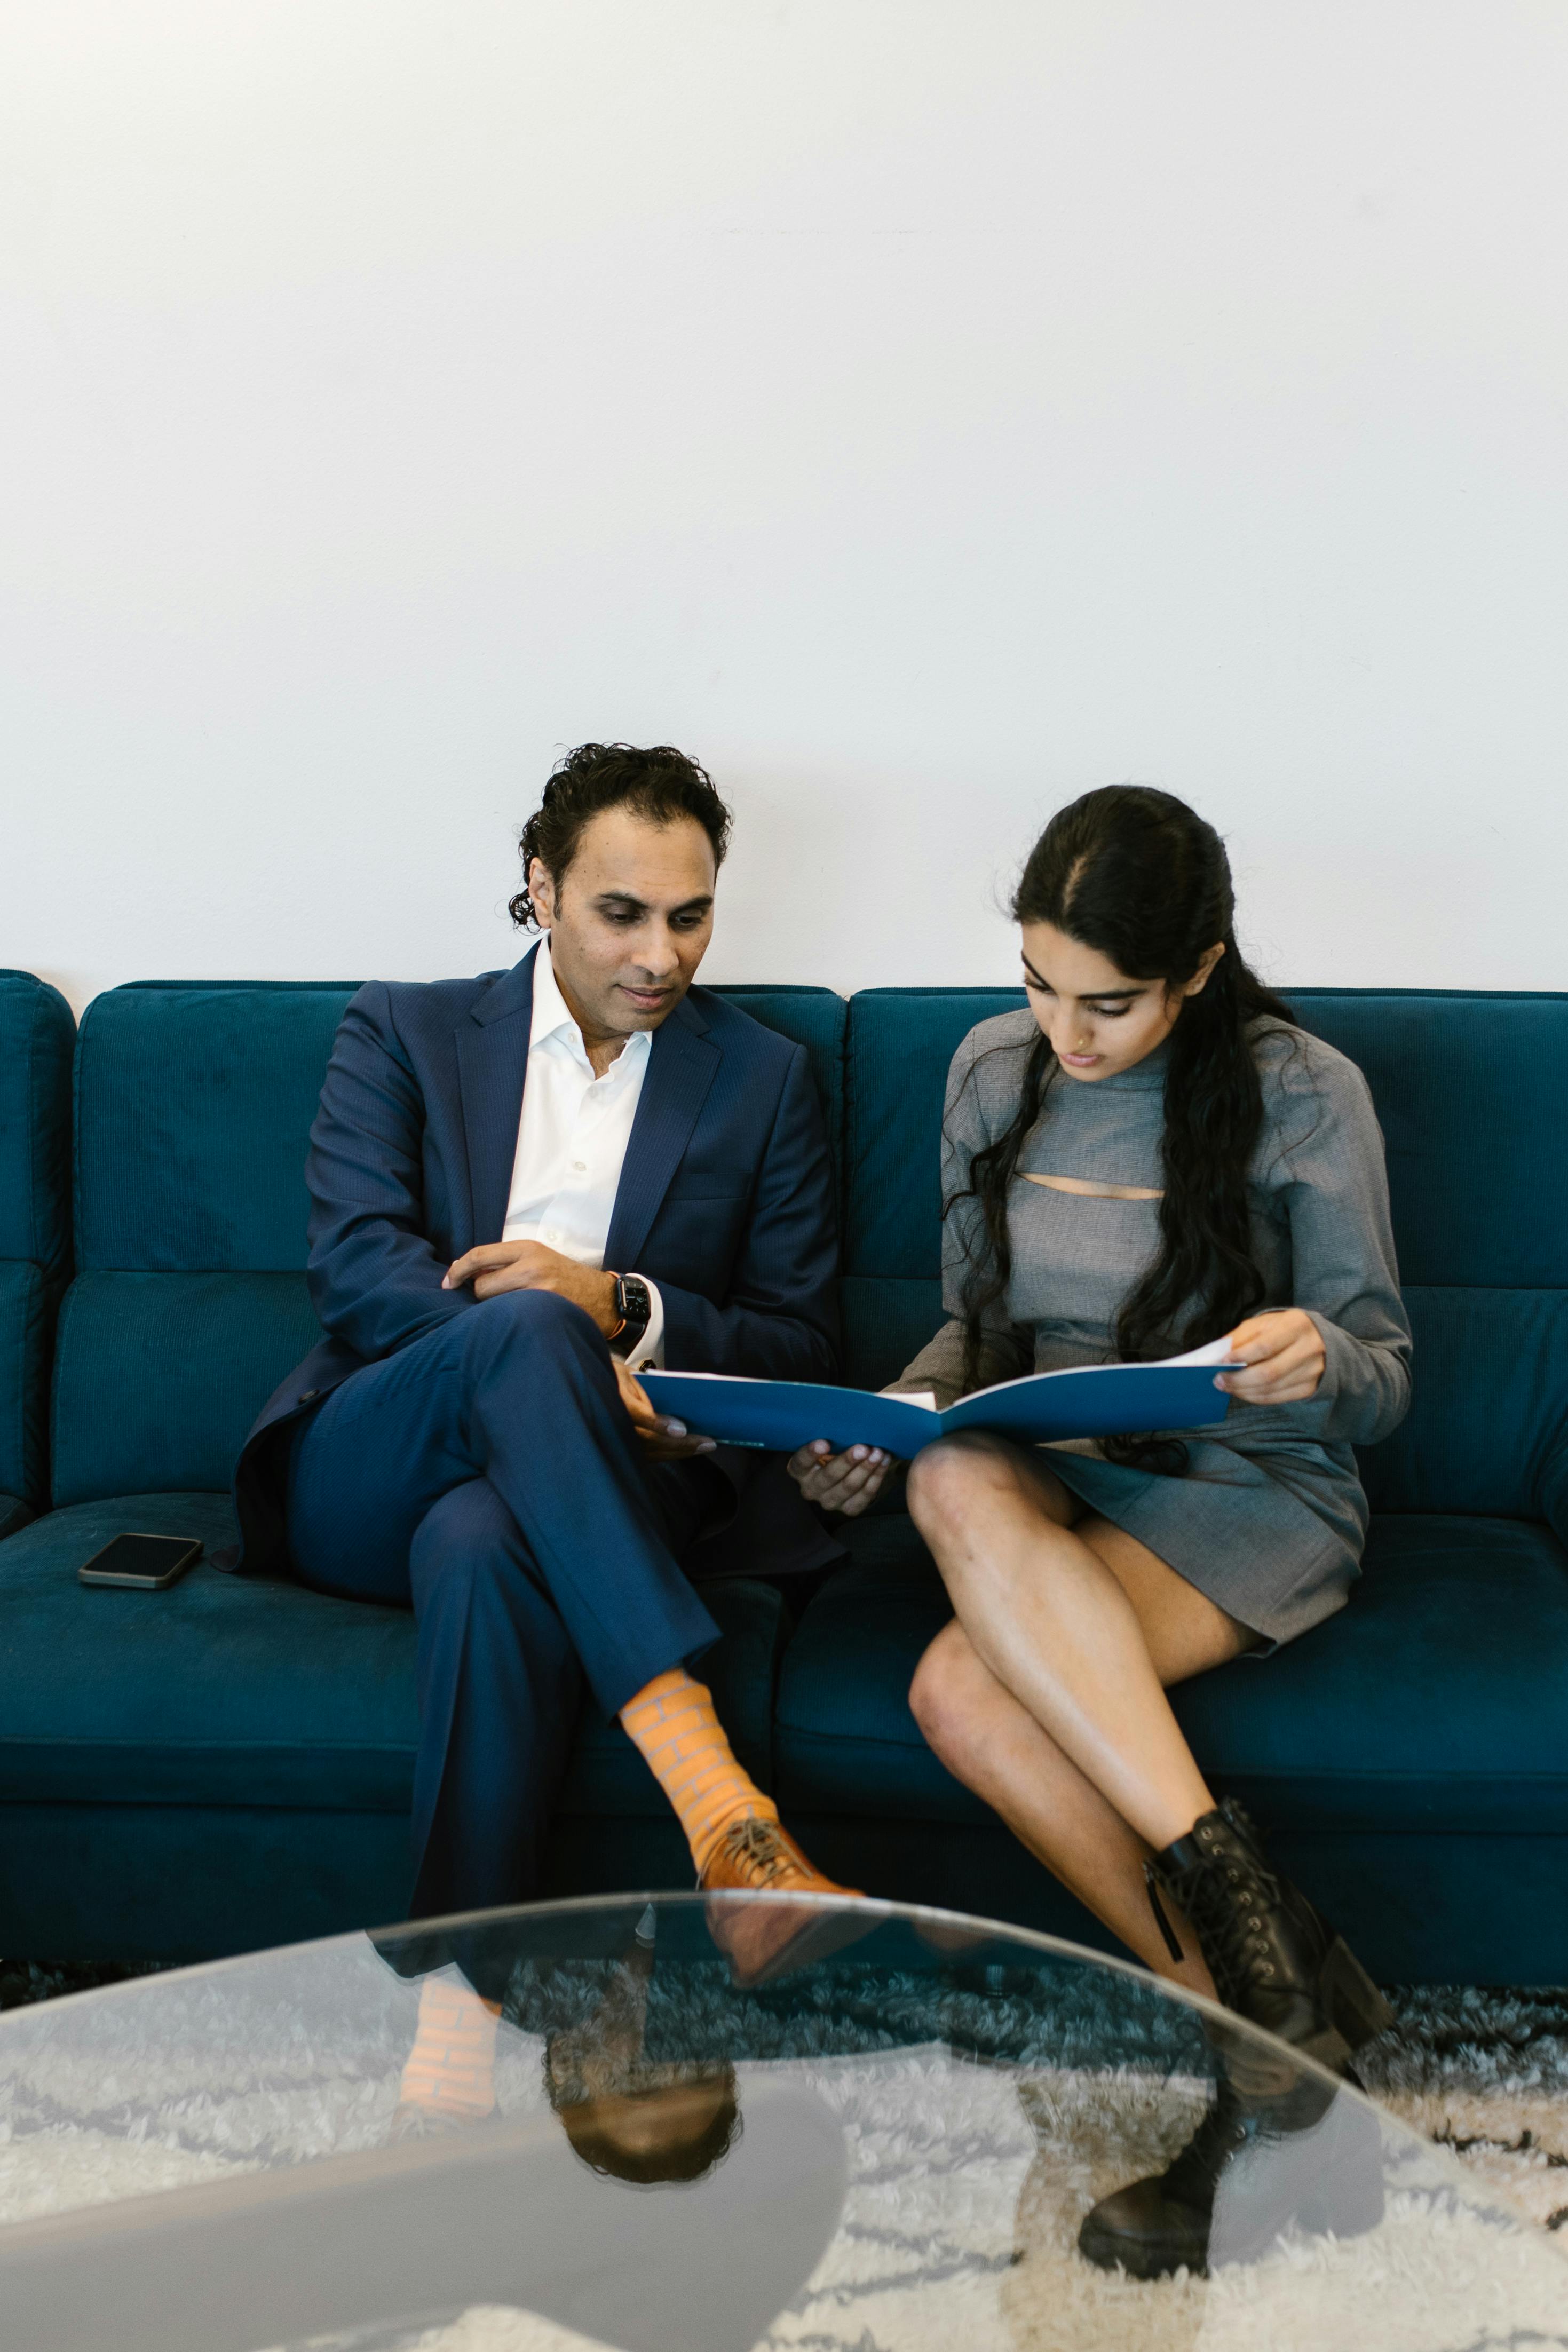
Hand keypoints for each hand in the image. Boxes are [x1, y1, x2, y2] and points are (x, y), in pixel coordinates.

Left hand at [443, 1240, 618, 1335]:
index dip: (458, 1269)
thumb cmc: (567, 1279)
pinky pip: (507, 1317)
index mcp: (528, 1248)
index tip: (448, 1282)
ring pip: (492, 1305)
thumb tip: (468, 1274)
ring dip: (493, 1310)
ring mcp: (538, 1290)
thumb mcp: (539, 1258)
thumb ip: (507, 1262)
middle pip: (481, 1285)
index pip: (479, 1255)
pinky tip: (518, 1320)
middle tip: (497, 1299)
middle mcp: (531, 1265)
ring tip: (513, 1309)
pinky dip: (505, 1320)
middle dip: (481, 1295)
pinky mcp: (543, 1310)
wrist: (604, 1299)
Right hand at [612, 1355, 717, 1460]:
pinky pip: (649, 1456)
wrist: (592, 1390)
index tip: (682, 1430)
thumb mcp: (631, 1376)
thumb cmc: (617, 1379)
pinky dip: (670, 1454)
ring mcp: (616, 1441)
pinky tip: (687, 1451)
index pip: (638, 1415)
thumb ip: (651, 1390)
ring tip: (703, 1447)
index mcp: (616, 1398)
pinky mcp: (623, 1450)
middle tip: (708, 1443)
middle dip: (681, 1444)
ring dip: (680, 1452)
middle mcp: (614, 1423)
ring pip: (652, 1452)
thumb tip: (678, 1407)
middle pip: (650, 1440)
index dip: (660, 1424)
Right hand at [787, 1441, 896, 1516]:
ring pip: (849, 1486)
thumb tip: (846, 1418)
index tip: (824, 1443)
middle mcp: (811, 1489)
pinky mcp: (848, 1509)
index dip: (811, 1453)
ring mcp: (829, 1501)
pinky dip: (876, 1477)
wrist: (841, 1474)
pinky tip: (884, 1462)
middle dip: (847, 1461)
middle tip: (863, 1448)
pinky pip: (864, 1495)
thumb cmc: (831, 1451)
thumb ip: (829, 1435)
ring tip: (878, 1452)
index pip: (801, 1462)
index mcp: (799, 1470)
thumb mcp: (825, 1442)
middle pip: (829, 1476)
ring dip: (866, 1468)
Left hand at [1215, 1309, 1325, 1404]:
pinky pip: (1278, 1398)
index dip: (1241, 1356)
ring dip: (1243, 1391)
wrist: (1318, 1339)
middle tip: (1218, 1380)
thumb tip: (1217, 1356)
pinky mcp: (1310, 1388)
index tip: (1221, 1361)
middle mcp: (1309, 1348)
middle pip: (1269, 1372)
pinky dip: (1255, 1397)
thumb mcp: (1263, 1323)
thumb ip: (1240, 1337)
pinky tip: (1243, 1392)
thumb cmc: (1283, 1329)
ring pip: (1271, 1388)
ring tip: (1227, 1386)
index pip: (1265, 1346)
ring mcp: (1312, 1371)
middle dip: (1238, 1379)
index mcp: (1296, 1325)